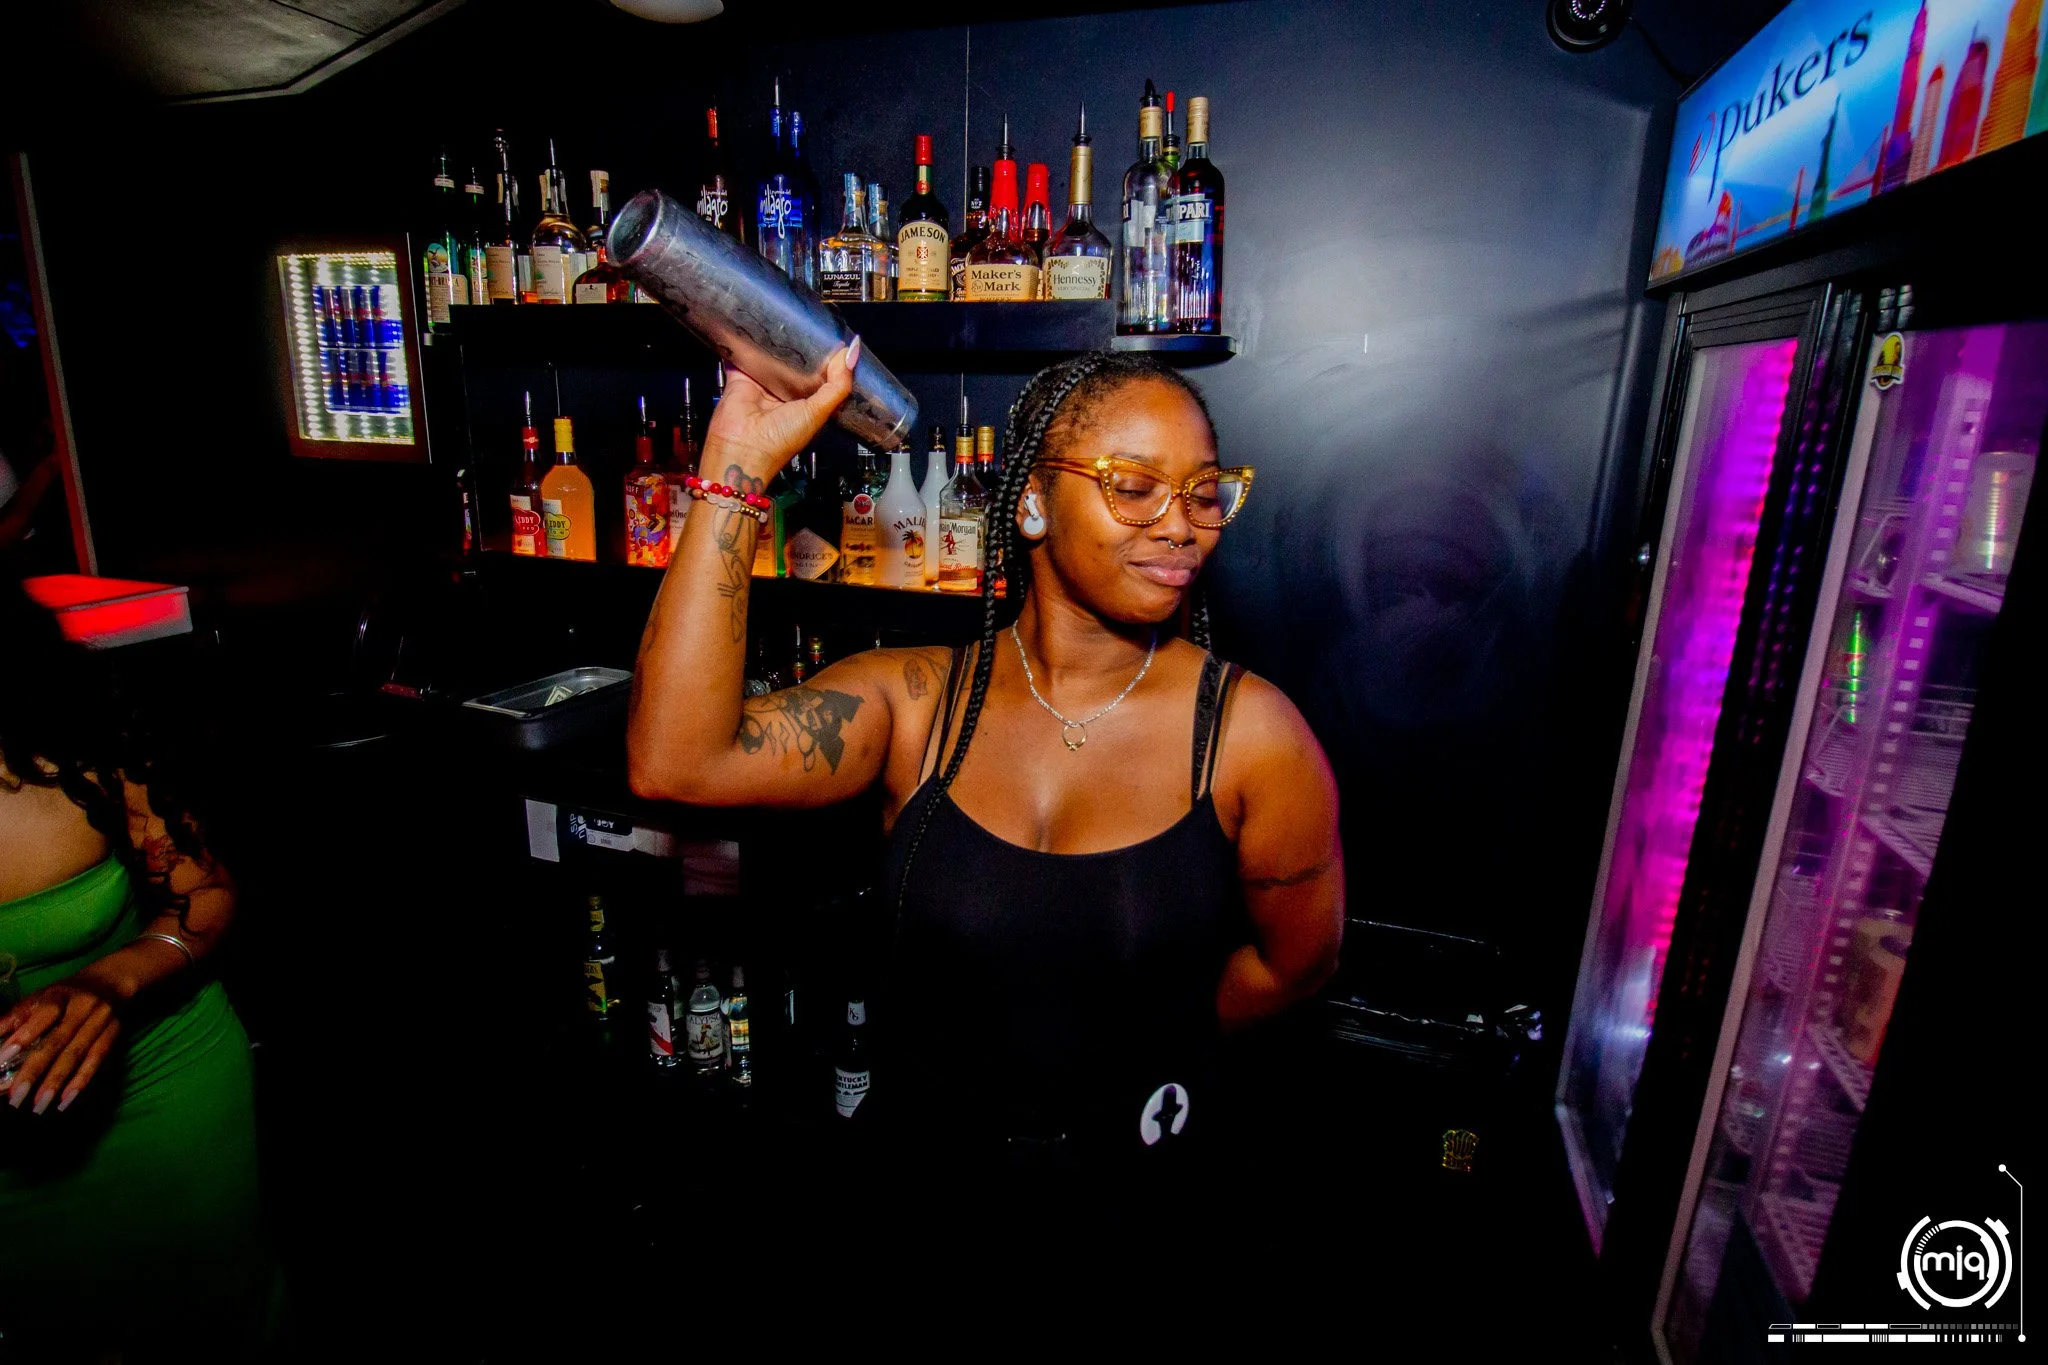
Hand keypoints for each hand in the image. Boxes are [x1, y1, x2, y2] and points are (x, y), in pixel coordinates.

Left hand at [0, 977, 124, 1114]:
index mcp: (60, 995)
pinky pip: (96, 1061)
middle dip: (35, 1071)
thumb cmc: (64, 995)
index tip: (1, 1060)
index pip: (42, 1017)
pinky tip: (65, 1101)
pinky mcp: (113, 1034)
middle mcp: (83, 1007)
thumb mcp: (39, 998)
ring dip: (56, 1083)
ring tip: (38, 1107)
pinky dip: (80, 1082)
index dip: (23, 1037)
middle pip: (58, 1042)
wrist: (110, 982)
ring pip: (77, 1055)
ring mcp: (101, 1021)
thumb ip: (15, 1018)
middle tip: (16, 1098)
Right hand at [700, 340, 859, 486]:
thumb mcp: (819, 412)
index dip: (829, 360)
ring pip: (771, 356)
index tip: (837, 340)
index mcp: (807, 404)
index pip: (821, 376)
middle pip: (796, 363)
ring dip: (775, 342)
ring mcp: (762, 385)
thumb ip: (838, 385)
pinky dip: (744, 343)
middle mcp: (785, 394)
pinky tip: (751, 327)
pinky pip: (742, 356)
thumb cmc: (780, 440)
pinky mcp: (741, 378)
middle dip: (802, 347)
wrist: (742, 448)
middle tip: (810, 324)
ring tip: (784, 321)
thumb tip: (852, 355)